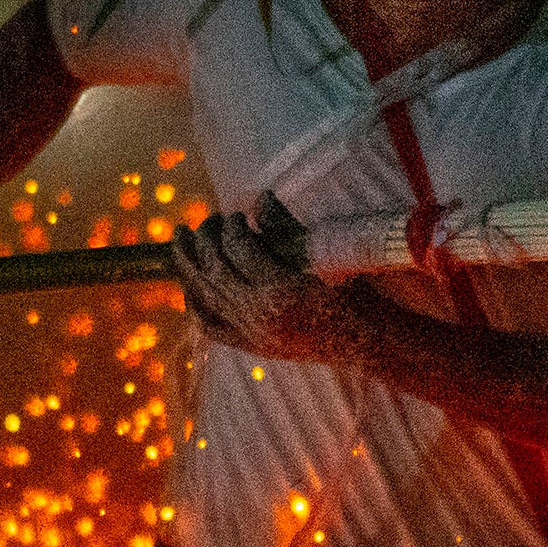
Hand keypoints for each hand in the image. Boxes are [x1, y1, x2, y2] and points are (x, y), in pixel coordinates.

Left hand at [170, 195, 357, 361]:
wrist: (366, 340)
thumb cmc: (351, 290)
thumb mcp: (323, 254)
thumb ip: (286, 227)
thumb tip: (258, 198)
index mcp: (282, 289)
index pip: (238, 249)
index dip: (230, 227)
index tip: (235, 215)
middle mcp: (261, 315)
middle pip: (214, 270)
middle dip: (203, 239)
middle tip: (205, 221)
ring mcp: (252, 335)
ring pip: (205, 296)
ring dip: (188, 265)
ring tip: (180, 240)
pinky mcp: (252, 348)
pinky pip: (210, 326)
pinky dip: (195, 303)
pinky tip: (190, 283)